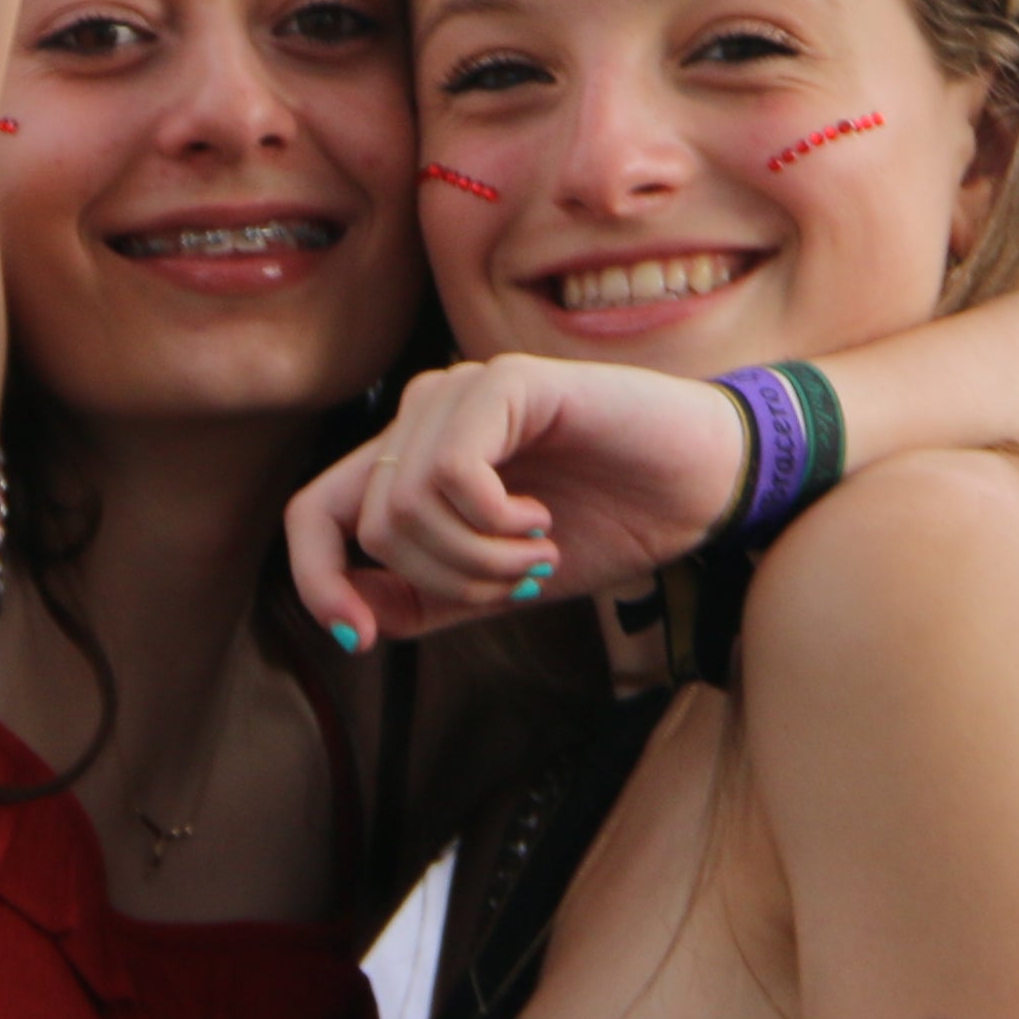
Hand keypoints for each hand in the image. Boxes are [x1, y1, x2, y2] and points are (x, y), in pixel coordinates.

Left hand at [290, 354, 758, 646]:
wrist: (702, 486)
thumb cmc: (611, 522)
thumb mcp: (501, 584)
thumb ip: (425, 599)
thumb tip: (351, 618)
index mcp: (414, 457)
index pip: (316, 513)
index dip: (318, 581)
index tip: (360, 638)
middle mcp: (426, 414)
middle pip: (370, 525)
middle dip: (445, 581)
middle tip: (517, 581)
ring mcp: (463, 391)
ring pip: (405, 505)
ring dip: (478, 557)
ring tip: (539, 551)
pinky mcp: (506, 379)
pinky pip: (450, 471)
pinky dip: (493, 520)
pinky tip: (540, 520)